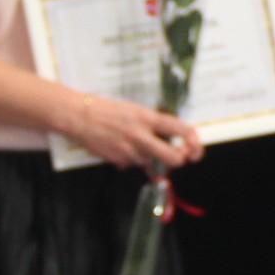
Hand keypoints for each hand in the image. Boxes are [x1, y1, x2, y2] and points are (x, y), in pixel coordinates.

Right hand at [55, 93, 205, 171]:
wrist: (78, 116)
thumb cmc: (106, 109)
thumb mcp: (135, 110)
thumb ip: (154, 123)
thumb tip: (171, 136)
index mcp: (149, 118)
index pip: (182, 130)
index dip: (194, 141)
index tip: (195, 146)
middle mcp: (142, 136)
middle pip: (174, 158)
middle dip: (179, 160)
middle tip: (177, 156)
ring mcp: (130, 150)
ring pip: (152, 163)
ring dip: (150, 158)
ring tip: (136, 144)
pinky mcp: (118, 160)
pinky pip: (133, 164)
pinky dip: (132, 160)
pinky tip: (121, 147)